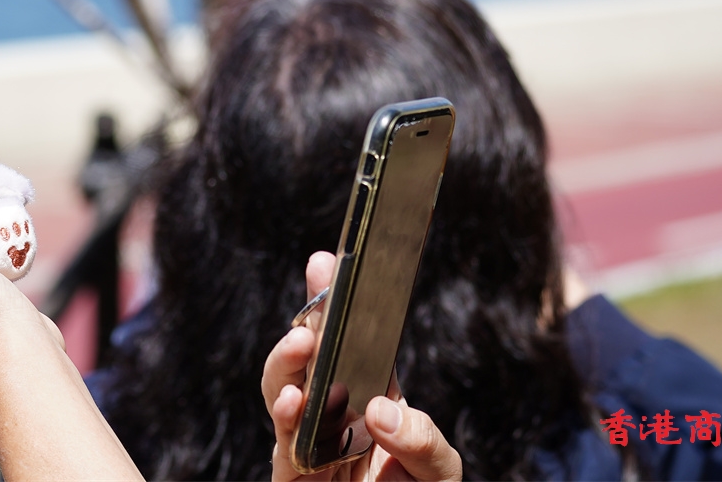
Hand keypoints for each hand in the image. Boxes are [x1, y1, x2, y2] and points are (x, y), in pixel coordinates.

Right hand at [262, 252, 461, 481]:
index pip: (349, 340)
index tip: (328, 261)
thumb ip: (420, 438)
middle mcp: (332, 417)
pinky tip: (299, 401)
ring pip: (283, 395)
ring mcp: (309, 448)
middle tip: (317, 296)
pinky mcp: (295, 480)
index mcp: (368, 398)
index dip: (334, 300)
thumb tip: (379, 410)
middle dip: (307, 321)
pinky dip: (288, 423)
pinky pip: (284, 449)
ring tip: (303, 342)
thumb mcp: (438, 469)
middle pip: (308, 360)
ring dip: (288, 365)